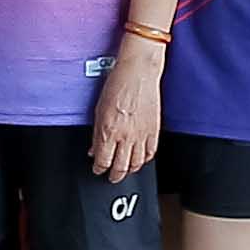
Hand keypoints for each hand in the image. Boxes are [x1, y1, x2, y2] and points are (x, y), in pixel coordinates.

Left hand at [89, 41, 164, 177]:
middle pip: (121, 167)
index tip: (97, 169)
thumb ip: (97, 133)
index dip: (99, 168)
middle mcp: (126, 136)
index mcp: (109, 131)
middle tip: (111, 177)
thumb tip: (94, 149)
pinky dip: (145, 160)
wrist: (138, 73)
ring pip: (137, 164)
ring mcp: (142, 135)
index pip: (103, 161)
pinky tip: (141, 160)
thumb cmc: (117, 85)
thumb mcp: (98, 110)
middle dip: (114, 176)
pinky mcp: (154, 131)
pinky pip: (151, 153)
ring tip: (126, 171)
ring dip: (130, 170)